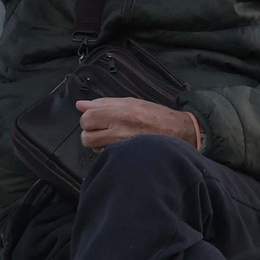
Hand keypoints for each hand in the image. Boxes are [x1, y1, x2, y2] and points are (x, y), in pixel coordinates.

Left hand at [76, 97, 197, 151]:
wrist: (180, 132)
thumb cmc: (157, 115)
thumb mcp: (132, 102)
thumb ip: (105, 103)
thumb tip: (80, 105)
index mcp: (121, 112)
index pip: (87, 118)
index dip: (89, 119)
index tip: (98, 118)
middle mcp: (120, 129)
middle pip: (86, 135)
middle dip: (91, 132)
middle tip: (103, 129)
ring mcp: (122, 145)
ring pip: (93, 148)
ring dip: (97, 143)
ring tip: (111, 138)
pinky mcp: (125, 156)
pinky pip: (104, 155)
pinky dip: (107, 151)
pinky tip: (119, 146)